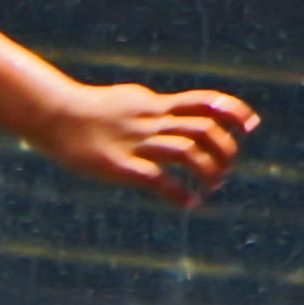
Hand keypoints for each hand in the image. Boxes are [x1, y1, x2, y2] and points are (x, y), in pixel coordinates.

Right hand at [30, 84, 256, 204]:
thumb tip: (174, 108)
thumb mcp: (128, 101)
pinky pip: (156, 179)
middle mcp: (150, 120)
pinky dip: (178, 193)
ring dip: (207, 171)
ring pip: (186, 151)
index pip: (204, 102)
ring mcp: (135, 143)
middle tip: (224, 171)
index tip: (250, 125)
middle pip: (203, 129)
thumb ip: (154, 107)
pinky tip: (188, 203)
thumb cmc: (88, 110)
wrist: (53, 114)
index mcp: (154, 104)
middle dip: (224, 150)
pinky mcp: (118, 165)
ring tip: (210, 187)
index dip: (233, 112)